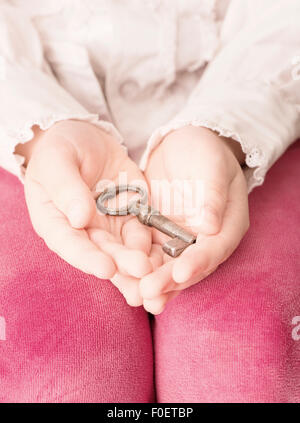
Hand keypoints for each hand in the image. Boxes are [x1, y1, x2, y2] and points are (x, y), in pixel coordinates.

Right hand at [18, 120, 153, 305]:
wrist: (85, 138)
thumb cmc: (60, 148)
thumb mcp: (57, 161)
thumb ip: (66, 188)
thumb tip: (79, 218)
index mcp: (56, 221)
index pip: (69, 243)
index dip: (87, 258)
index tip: (106, 269)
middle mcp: (83, 231)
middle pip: (102, 251)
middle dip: (122, 263)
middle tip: (142, 271)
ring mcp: (109, 225)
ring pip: (125, 248)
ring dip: (141, 259)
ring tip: (159, 269)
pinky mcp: (131, 216)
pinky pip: (144, 232)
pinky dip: (155, 243)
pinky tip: (170, 252)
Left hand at [140, 126, 248, 313]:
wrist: (184, 146)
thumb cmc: (204, 151)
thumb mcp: (211, 166)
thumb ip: (212, 194)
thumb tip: (211, 226)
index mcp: (227, 225)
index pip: (215, 248)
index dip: (199, 262)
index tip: (180, 273)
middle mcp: (206, 240)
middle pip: (190, 265)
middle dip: (169, 280)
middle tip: (148, 293)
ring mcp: (182, 239)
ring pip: (169, 266)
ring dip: (154, 282)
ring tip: (136, 297)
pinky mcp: (160, 235)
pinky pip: (150, 254)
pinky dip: (140, 267)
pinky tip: (124, 280)